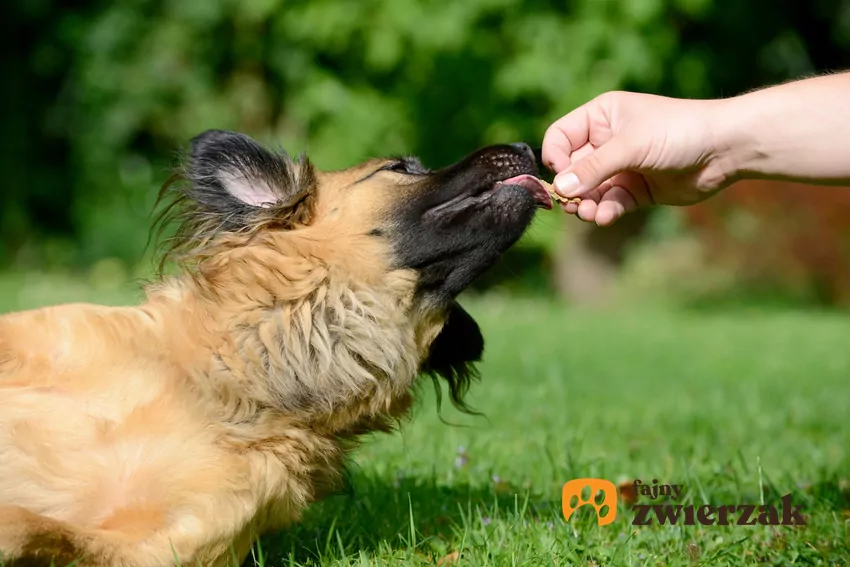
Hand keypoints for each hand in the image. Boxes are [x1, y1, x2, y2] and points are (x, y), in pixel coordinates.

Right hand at [541, 91, 736, 225]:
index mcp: (600, 117)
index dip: (556, 158)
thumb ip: (592, 169)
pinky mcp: (636, 190)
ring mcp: (622, 167)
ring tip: (591, 214)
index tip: (561, 178)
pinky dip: (606, 211)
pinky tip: (606, 218)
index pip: (560, 137)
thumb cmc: (677, 132)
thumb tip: (559, 190)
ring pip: (590, 191)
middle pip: (572, 169)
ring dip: (587, 205)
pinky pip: (611, 203)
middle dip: (572, 189)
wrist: (725, 149)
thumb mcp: (630, 146)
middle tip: (574, 205)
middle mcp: (607, 141)